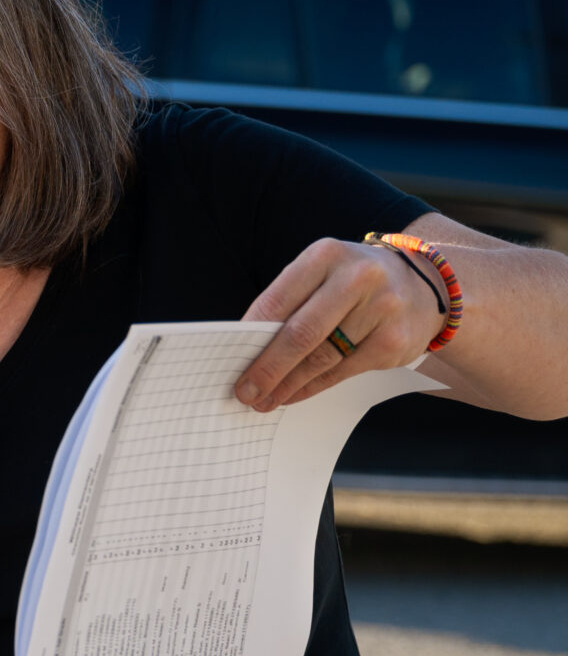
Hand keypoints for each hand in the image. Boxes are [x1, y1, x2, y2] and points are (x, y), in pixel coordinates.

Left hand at [236, 237, 443, 411]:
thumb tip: (249, 348)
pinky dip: (312, 386)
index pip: (277, 300)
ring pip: (320, 358)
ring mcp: (381, 310)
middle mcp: (357, 278)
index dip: (250, 335)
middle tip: (244, 391)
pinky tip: (294, 394)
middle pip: (300, 333)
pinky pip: (342, 371)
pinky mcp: (394, 340)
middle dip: (267, 367)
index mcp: (326, 256)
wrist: (426, 284)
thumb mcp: (323, 274)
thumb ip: (290, 303)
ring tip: (264, 399)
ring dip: (287, 384)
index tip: (229, 358)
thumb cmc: (356, 282)